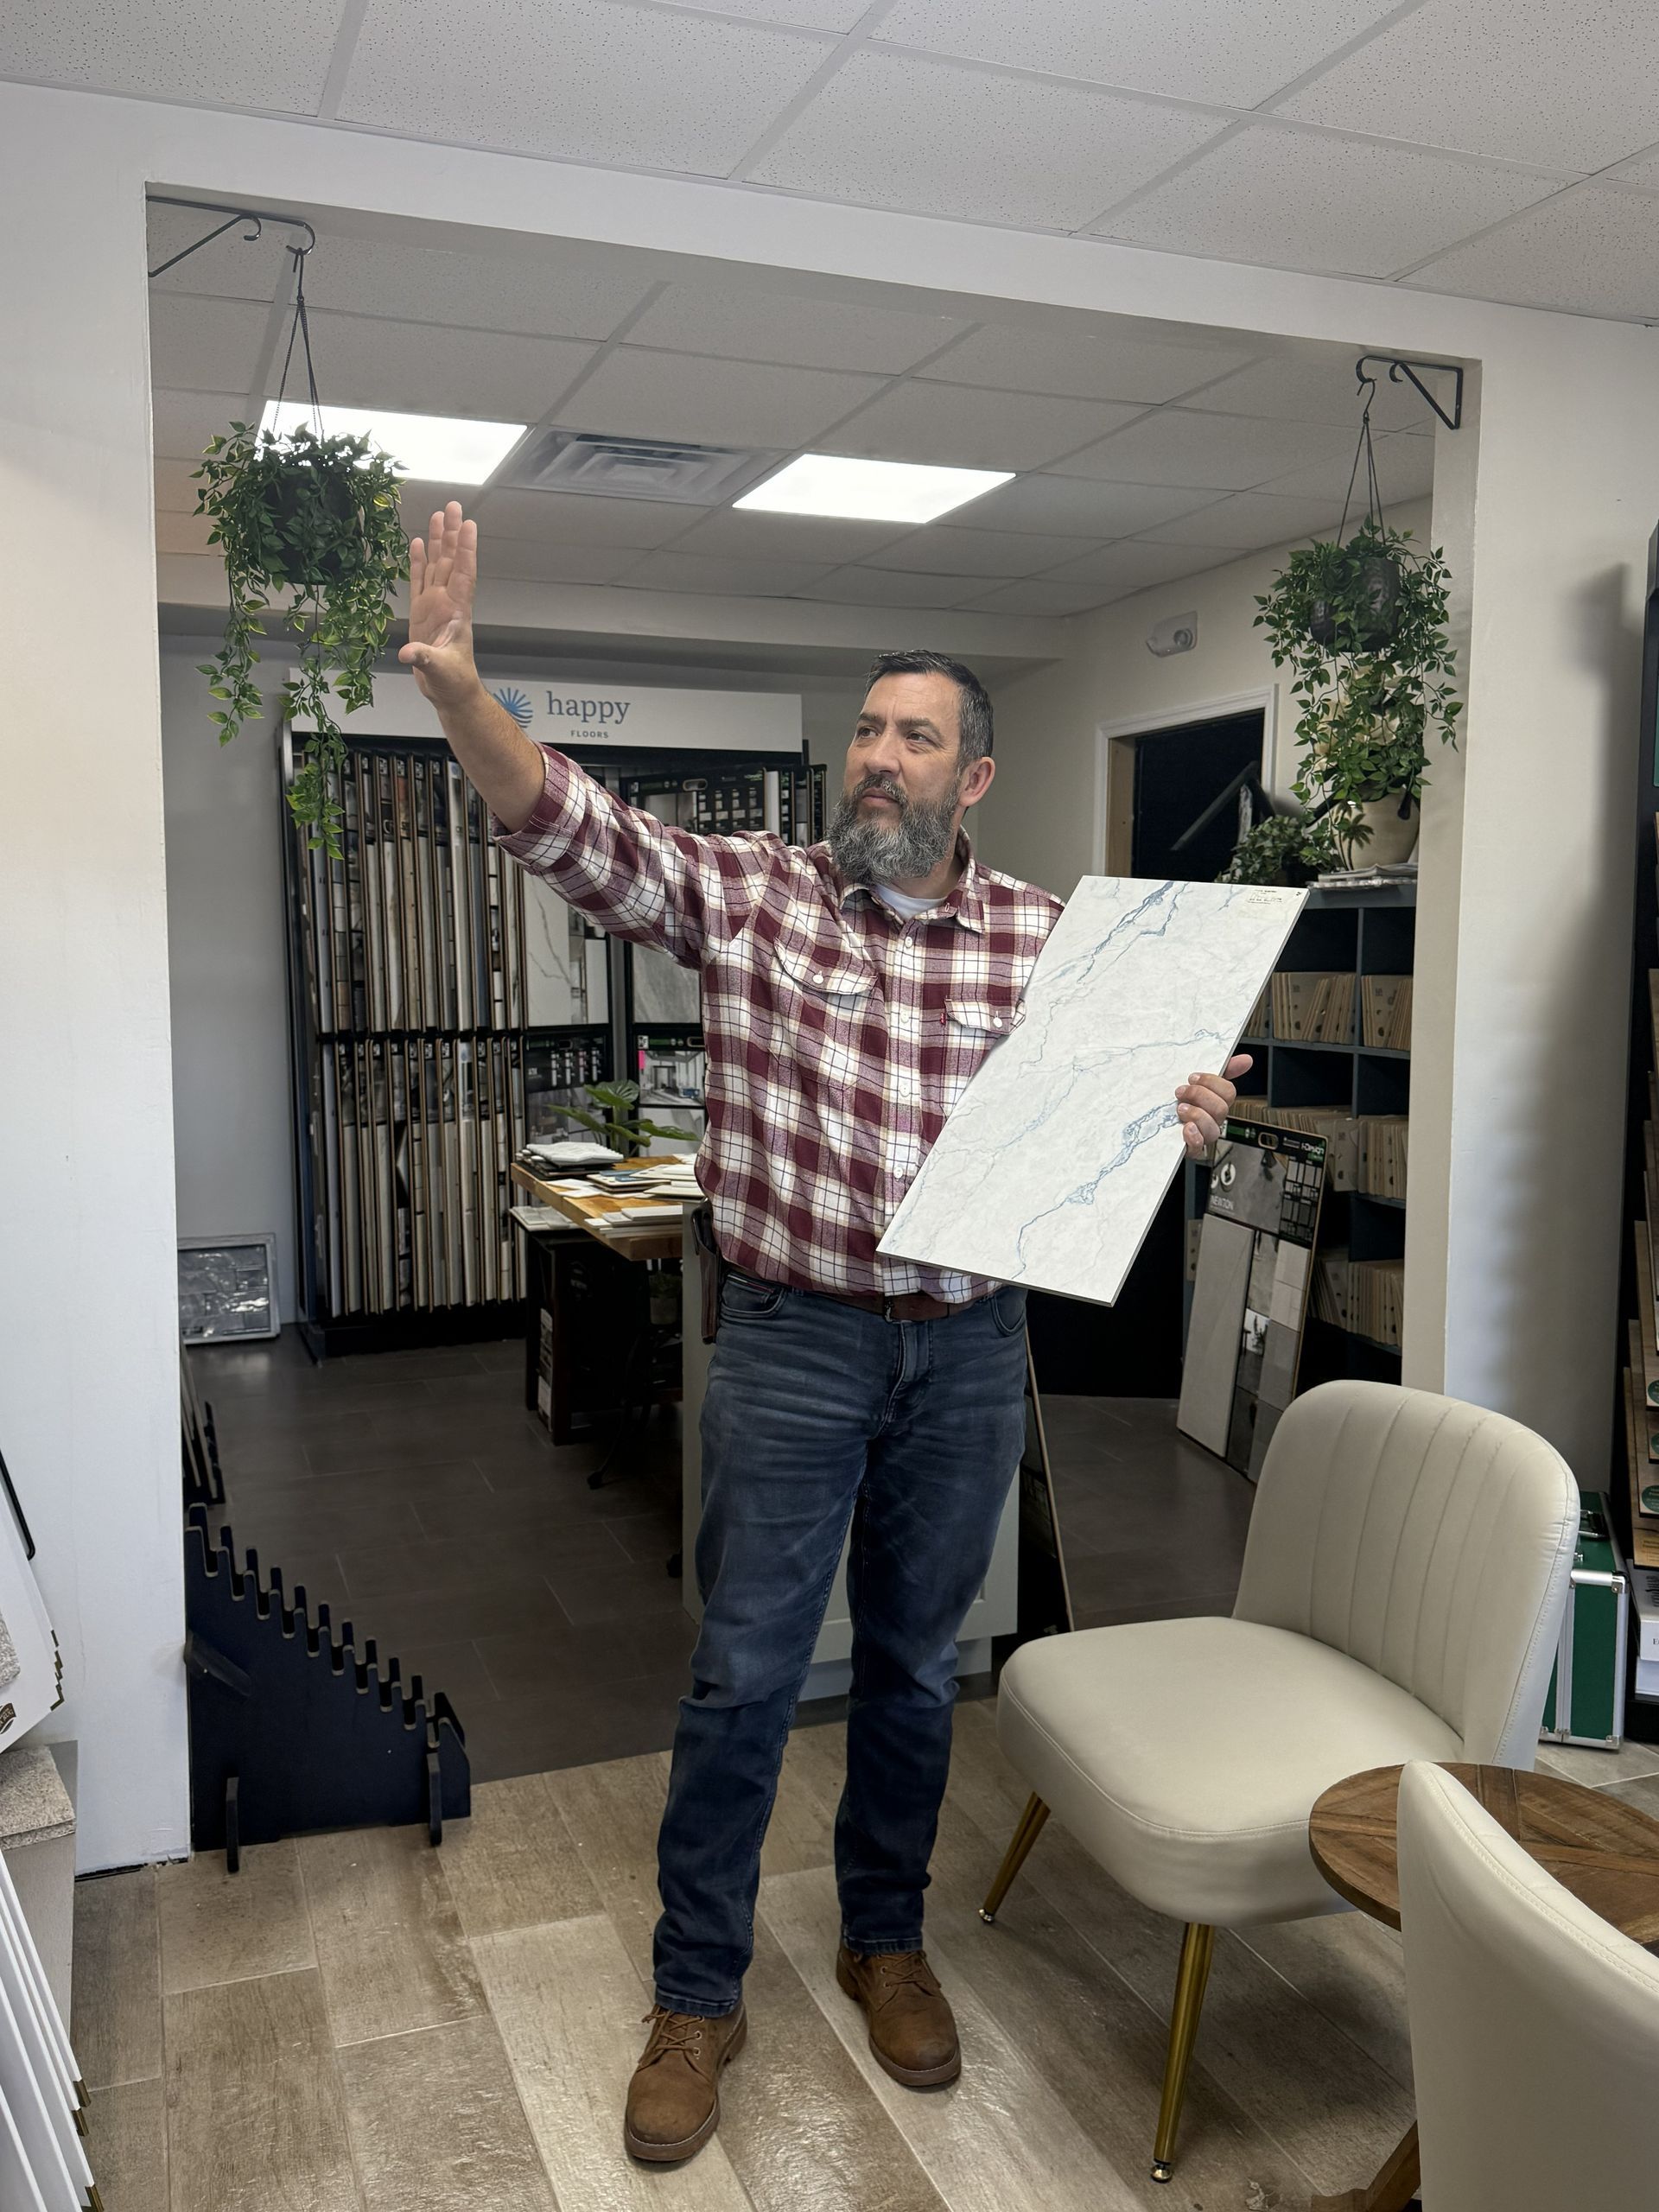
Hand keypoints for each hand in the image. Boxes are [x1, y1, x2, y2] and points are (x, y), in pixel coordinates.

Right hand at [398, 501, 478, 708]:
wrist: (448, 691)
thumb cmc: (452, 681)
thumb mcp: (439, 671)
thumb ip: (425, 659)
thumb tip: (409, 654)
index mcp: (457, 611)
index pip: (464, 574)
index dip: (466, 550)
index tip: (469, 525)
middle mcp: (447, 602)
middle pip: (451, 561)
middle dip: (452, 534)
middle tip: (454, 506)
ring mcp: (434, 605)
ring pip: (437, 565)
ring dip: (438, 542)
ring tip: (439, 515)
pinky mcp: (421, 612)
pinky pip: (419, 580)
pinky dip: (418, 561)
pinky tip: (417, 543)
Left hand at [1176, 1054, 1251, 1152]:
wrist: (1155, 1122)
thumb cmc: (1180, 1100)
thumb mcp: (1197, 1081)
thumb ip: (1221, 1069)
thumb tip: (1246, 1059)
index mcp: (1216, 1101)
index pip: (1228, 1092)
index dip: (1212, 1082)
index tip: (1192, 1077)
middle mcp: (1212, 1119)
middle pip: (1221, 1109)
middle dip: (1200, 1096)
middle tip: (1181, 1092)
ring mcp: (1202, 1134)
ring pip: (1213, 1130)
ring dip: (1196, 1115)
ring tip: (1180, 1109)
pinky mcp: (1190, 1148)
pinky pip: (1198, 1148)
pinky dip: (1194, 1137)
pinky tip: (1186, 1128)